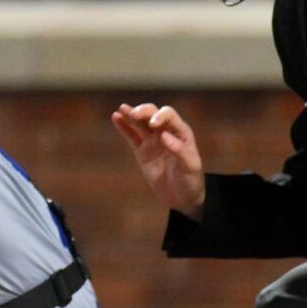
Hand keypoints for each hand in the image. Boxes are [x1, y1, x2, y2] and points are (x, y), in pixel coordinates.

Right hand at [111, 103, 206, 219]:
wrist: (182, 198)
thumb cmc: (191, 181)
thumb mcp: (190, 167)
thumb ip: (179, 150)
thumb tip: (163, 135)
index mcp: (181, 134)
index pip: (169, 116)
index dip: (160, 116)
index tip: (152, 124)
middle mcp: (166, 133)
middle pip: (153, 114)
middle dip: (144, 111)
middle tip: (133, 114)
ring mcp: (152, 141)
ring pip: (140, 123)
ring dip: (131, 114)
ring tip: (121, 109)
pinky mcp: (141, 151)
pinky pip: (131, 136)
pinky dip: (123, 127)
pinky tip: (116, 117)